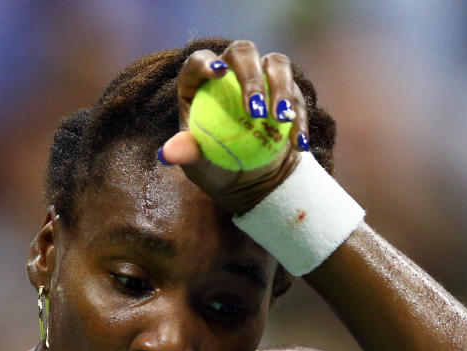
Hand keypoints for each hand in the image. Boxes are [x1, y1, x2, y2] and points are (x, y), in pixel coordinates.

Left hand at [159, 40, 310, 214]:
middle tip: (256, 110)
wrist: (251, 182)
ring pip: (276, 64)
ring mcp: (262, 79)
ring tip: (281, 120)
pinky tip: (297, 143)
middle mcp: (231, 73)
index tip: (218, 73)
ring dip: (282, 89)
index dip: (206, 62)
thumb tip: (167, 153)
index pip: (198, 60)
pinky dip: (299, 119)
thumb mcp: (198, 167)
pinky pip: (297, 97)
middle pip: (242, 53)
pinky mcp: (287, 93)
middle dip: (251, 77)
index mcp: (199, 83)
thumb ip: (187, 155)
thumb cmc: (216, 170)